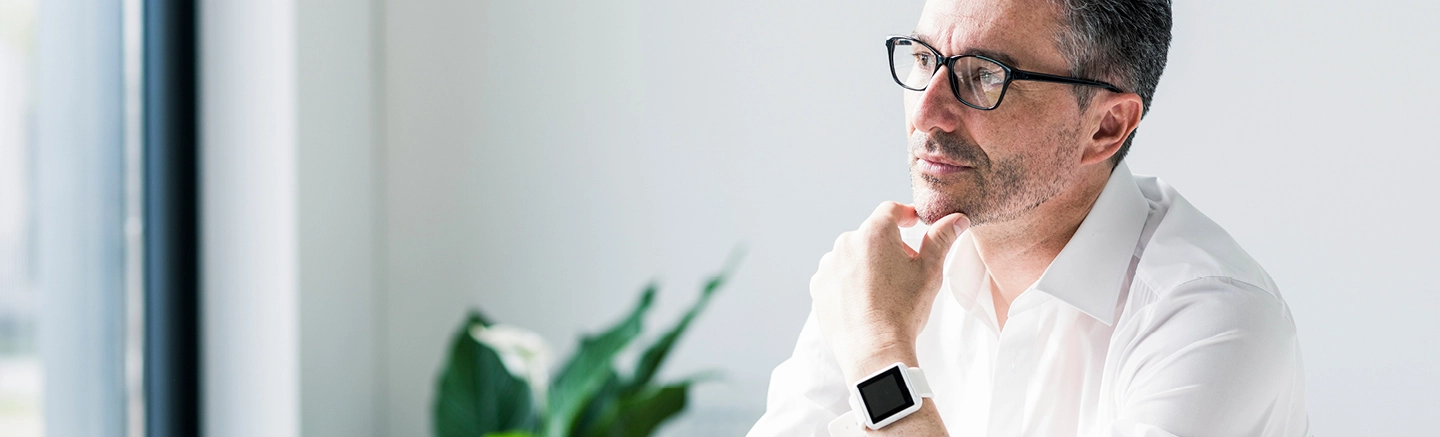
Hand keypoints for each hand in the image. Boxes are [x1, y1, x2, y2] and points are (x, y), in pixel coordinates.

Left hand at [810, 202, 968, 381]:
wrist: (874, 351)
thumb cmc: (904, 311)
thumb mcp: (930, 272)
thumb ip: (942, 239)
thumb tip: (957, 218)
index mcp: (874, 233)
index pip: (890, 210)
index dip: (905, 215)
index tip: (913, 224)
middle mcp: (846, 243)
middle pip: (871, 235)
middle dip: (888, 247)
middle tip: (904, 272)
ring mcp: (829, 265)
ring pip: (853, 256)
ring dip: (866, 264)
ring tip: (883, 293)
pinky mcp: (819, 286)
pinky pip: (837, 275)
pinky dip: (849, 282)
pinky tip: (864, 302)